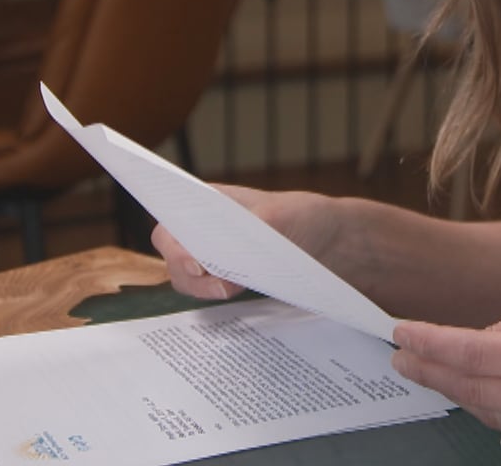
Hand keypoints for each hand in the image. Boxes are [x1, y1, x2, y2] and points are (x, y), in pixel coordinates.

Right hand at [150, 185, 341, 300]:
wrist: (329, 241)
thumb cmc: (303, 216)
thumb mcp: (281, 216)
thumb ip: (249, 232)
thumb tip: (223, 260)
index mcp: (209, 202)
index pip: (171, 222)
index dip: (175, 246)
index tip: (197, 263)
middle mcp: (204, 227)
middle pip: (173, 256)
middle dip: (189, 274)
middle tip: (223, 286)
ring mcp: (213, 254)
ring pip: (187, 278)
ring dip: (203, 289)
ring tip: (234, 289)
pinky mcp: (225, 277)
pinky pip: (207, 291)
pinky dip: (215, 297)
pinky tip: (238, 296)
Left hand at [392, 284, 500, 461]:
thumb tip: (474, 344)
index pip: (476, 355)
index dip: (432, 345)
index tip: (402, 333)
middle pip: (477, 393)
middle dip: (434, 373)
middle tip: (402, 357)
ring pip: (498, 415)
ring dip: (463, 392)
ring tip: (433, 367)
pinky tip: (484, 387)